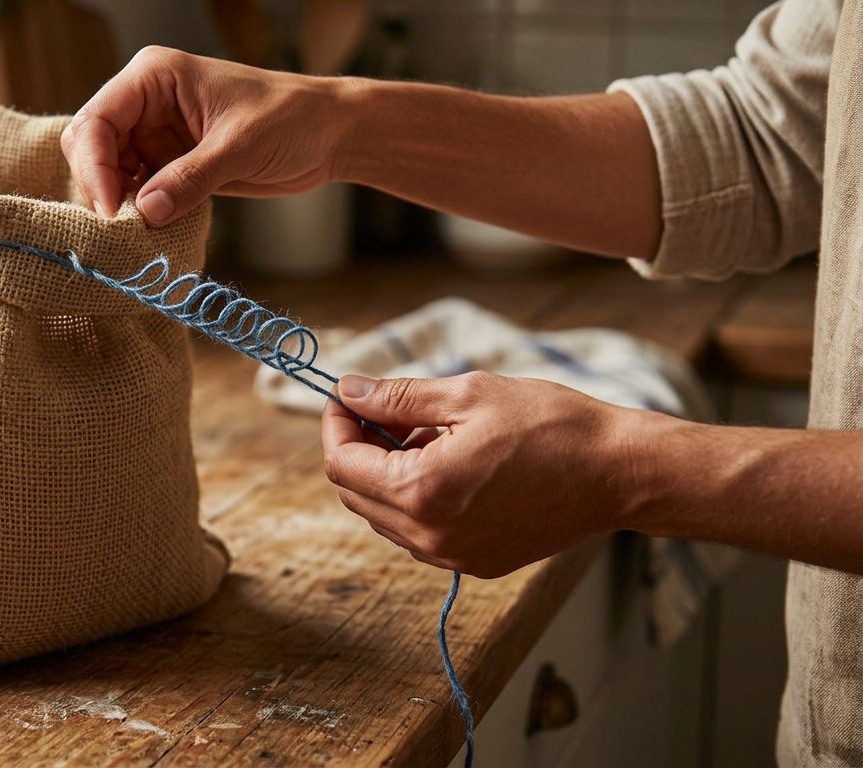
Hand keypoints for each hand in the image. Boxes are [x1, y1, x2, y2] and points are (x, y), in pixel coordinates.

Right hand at [60, 46, 352, 225]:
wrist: (329, 135)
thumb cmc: (292, 119)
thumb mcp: (240, 146)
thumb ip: (191, 178)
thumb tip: (145, 212)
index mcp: (155, 76)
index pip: (97, 120)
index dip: (95, 166)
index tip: (111, 210)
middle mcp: (146, 102)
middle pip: (91, 146)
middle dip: (99, 186)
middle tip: (119, 227)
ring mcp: (156, 134)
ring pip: (109, 173)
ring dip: (118, 205)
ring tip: (137, 234)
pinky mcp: (170, 163)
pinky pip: (136, 191)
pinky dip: (139, 213)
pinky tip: (153, 230)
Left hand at [321, 372, 643, 577]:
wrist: (620, 473)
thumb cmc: (552, 426)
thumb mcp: (467, 395)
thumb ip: (398, 397)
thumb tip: (348, 391)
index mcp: (420, 492)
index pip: (341, 464)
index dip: (336, 424)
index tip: (349, 396)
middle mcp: (429, 536)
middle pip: (355, 493)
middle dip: (360, 447)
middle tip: (388, 408)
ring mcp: (453, 556)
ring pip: (385, 515)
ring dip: (388, 473)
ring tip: (428, 432)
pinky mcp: (476, 562)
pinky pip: (419, 532)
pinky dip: (417, 496)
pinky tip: (450, 461)